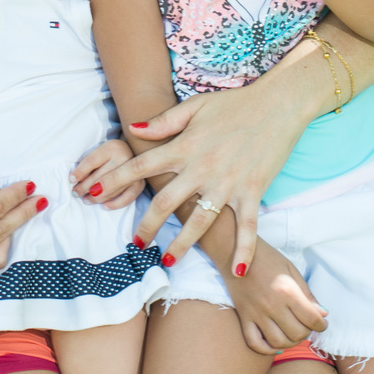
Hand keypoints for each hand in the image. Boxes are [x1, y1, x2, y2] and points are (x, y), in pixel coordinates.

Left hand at [70, 139, 144, 206]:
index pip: (92, 161)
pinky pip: (126, 198)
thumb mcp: (99, 150)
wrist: (134, 152)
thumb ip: (88, 162)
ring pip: (111, 189)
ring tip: (85, 199)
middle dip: (85, 187)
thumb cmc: (111, 153)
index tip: (71, 180)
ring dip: (96, 198)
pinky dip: (114, 204)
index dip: (80, 172)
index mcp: (113, 147)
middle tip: (75, 193)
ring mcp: (134, 172)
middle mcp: (125, 157)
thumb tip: (74, 180)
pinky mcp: (140, 184)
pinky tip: (103, 206)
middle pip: (100, 177)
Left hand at [95, 81, 308, 273]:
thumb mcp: (196, 106)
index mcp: (185, 146)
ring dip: (183, 244)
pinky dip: (244, 249)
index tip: (94, 194)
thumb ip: (164, 121)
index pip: (142, 166)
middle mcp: (202, 168)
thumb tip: (133, 129)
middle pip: (165, 202)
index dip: (114, 180)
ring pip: (200, 221)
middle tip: (135, 243)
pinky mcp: (252, 191)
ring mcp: (228, 183)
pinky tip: (238, 269)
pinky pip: (247, 227)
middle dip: (146, 225)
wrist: (279, 104)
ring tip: (168, 261)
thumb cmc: (236, 104)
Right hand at [223, 239, 327, 354]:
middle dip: (307, 333)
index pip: (312, 319)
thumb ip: (307, 293)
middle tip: (306, 326)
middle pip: (297, 333)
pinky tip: (274, 344)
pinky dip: (267, 349)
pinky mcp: (243, 317)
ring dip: (290, 342)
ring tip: (292, 333)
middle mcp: (272, 305)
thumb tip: (323, 314)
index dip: (321, 325)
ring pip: (278, 342)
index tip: (321, 323)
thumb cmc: (266, 258)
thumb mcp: (291, 269)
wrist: (234, 251)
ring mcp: (256, 313)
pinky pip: (254, 343)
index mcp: (287, 291)